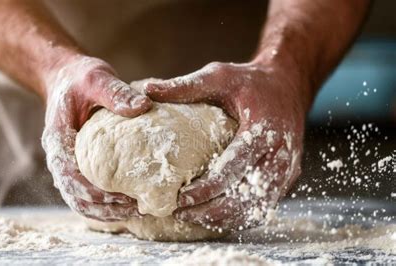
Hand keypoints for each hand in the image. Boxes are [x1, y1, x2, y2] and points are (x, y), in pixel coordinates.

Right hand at [42, 55, 151, 220]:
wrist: (66, 79)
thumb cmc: (79, 78)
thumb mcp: (95, 78)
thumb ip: (115, 92)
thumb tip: (144, 106)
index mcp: (58, 141)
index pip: (72, 178)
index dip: (98, 193)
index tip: (127, 197)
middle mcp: (60, 159)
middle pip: (77, 199)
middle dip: (107, 210)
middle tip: (141, 210)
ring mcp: (68, 166)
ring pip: (82, 203)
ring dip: (108, 213)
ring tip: (140, 212)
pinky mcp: (80, 167)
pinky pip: (89, 195)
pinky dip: (107, 206)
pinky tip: (131, 206)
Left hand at [146, 61, 306, 230]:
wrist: (288, 86)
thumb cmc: (251, 82)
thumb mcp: (220, 76)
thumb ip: (186, 86)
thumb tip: (147, 90)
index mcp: (264, 130)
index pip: (235, 168)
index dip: (208, 188)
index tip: (181, 198)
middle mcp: (279, 156)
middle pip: (246, 196)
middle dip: (211, 210)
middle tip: (180, 214)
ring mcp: (286, 171)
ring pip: (255, 208)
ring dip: (223, 218)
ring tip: (192, 218)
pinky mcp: (285, 179)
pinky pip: (263, 206)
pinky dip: (238, 216)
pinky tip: (214, 216)